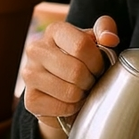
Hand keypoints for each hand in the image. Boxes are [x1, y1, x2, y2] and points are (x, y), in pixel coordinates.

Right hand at [20, 15, 118, 138]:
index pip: (81, 46)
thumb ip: (106, 29)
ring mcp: (29, 75)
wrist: (63, 86)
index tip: (99, 67)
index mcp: (54, 31)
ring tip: (82, 90)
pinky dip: (73, 108)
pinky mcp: (30, 100)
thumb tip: (109, 39)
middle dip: (91, 80)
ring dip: (83, 95)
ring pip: (70, 92)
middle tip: (91, 80)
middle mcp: (36, 50)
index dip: (97, 61)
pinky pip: (62, 108)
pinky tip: (72, 101)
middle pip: (76, 71)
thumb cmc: (83, 60)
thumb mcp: (96, 40)